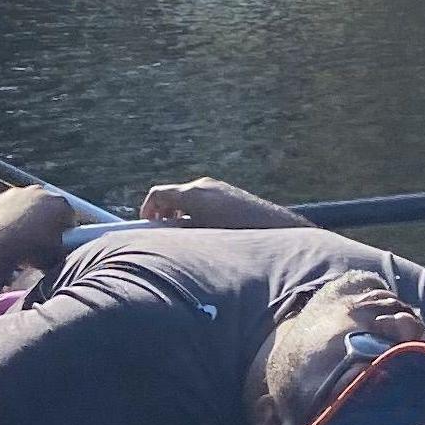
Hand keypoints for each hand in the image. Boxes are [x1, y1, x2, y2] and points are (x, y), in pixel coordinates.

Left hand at [0, 183, 75, 270]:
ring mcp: (18, 193)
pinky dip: (6, 218)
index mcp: (60, 204)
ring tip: (20, 239)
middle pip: (47, 207)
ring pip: (25, 205)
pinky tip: (3, 235)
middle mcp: (41, 192)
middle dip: (45, 220)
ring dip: (25, 218)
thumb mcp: (55, 257)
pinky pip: (6, 208)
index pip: (68, 216)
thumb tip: (62, 253)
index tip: (59, 241)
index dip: (65, 230)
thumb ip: (62, 251)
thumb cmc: (30, 250)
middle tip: (40, 240)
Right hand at [140, 176, 301, 228]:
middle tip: (163, 232)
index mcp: (193, 194)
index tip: (147, 225)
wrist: (276, 230)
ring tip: (184, 235)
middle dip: (164, 212)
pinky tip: (205, 231)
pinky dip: (196, 211)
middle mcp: (203, 185)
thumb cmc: (236, 236)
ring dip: (180, 212)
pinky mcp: (230, 193)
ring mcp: (218, 187)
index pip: (158, 193)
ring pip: (188, 197)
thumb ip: (179, 233)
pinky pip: (204, 199)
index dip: (148, 209)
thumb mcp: (201, 238)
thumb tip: (164, 236)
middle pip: (173, 194)